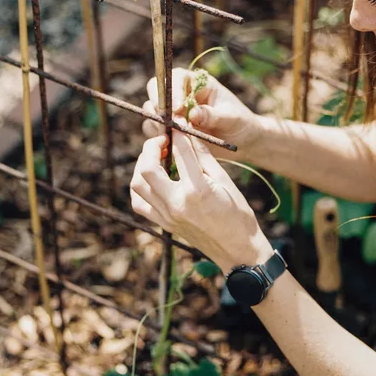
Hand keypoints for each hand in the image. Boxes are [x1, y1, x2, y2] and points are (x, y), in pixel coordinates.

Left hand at [130, 130, 273, 271]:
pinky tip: (153, 180)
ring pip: (137, 185)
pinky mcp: (164, 224)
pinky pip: (139, 203)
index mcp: (197, 190)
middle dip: (151, 148)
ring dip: (142, 166)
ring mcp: (167, 216)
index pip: (179, 152)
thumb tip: (187, 132)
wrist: (238, 250)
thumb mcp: (224, 180)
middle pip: (147, 168)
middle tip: (163, 141)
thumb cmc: (237, 214)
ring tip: (157, 158)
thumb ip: (202, 156)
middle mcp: (176, 204)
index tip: (177, 125)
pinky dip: (141, 187)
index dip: (178, 133)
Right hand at [143, 68, 260, 159]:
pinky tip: (172, 147)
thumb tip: (193, 114)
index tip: (178, 109)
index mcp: (196, 83)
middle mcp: (180, 95)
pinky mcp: (170, 130)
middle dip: (159, 107)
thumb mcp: (232, 118)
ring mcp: (173, 113)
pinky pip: (155, 132)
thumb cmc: (240, 123)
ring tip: (174, 138)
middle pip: (156, 91)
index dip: (172, 90)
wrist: (243, 142)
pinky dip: (159, 139)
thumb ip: (214, 115)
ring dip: (158, 125)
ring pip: (152, 113)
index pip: (175, 77)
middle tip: (169, 124)